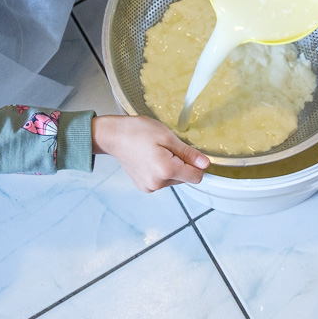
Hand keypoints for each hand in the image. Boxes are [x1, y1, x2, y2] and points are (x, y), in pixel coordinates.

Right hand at [91, 115, 209, 191]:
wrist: (112, 136)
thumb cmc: (137, 131)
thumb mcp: (166, 136)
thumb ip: (187, 153)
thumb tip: (205, 164)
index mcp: (166, 170)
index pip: (196, 177)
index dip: (196, 164)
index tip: (187, 152)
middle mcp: (158, 184)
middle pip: (185, 178)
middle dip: (181, 163)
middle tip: (165, 147)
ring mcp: (149, 187)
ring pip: (173, 179)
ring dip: (171, 167)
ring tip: (155, 152)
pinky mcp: (144, 187)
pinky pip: (162, 181)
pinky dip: (161, 171)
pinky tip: (150, 159)